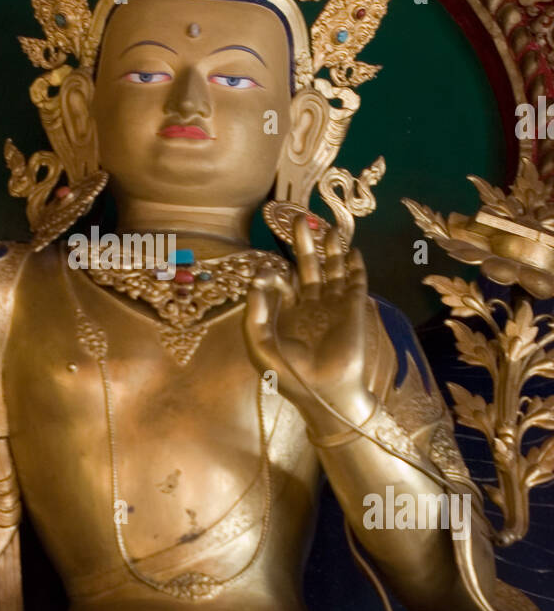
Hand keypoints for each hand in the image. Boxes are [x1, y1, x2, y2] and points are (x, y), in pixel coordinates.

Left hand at [244, 216, 375, 432]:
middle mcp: (311, 305)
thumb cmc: (290, 373)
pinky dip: (354, 264)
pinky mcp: (353, 308)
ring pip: (332, 269)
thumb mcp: (260, 344)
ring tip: (328, 226)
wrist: (324, 392)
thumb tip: (257, 277)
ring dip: (331, 248)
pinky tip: (351, 248)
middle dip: (305, 243)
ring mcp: (333, 305)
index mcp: (287, 313)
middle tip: (301, 218)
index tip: (266, 271)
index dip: (273, 272)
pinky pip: (354, 281)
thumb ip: (255, 311)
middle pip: (308, 266)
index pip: (282, 281)